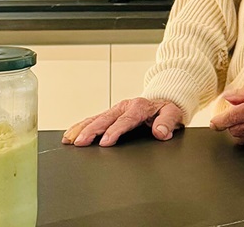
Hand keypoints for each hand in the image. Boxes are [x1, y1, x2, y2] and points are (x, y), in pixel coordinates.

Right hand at [62, 97, 183, 146]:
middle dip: (91, 131)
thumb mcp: (173, 114)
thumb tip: (160, 132)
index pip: (125, 120)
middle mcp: (124, 106)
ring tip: (69, 139)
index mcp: (139, 107)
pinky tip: (71, 134)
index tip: (105, 142)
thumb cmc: (166, 111)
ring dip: (82, 128)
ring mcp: (116, 109)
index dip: (114, 131)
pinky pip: (94, 119)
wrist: (162, 101)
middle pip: (105, 119)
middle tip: (80, 142)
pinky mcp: (111, 113)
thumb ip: (167, 122)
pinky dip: (81, 126)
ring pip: (95, 118)